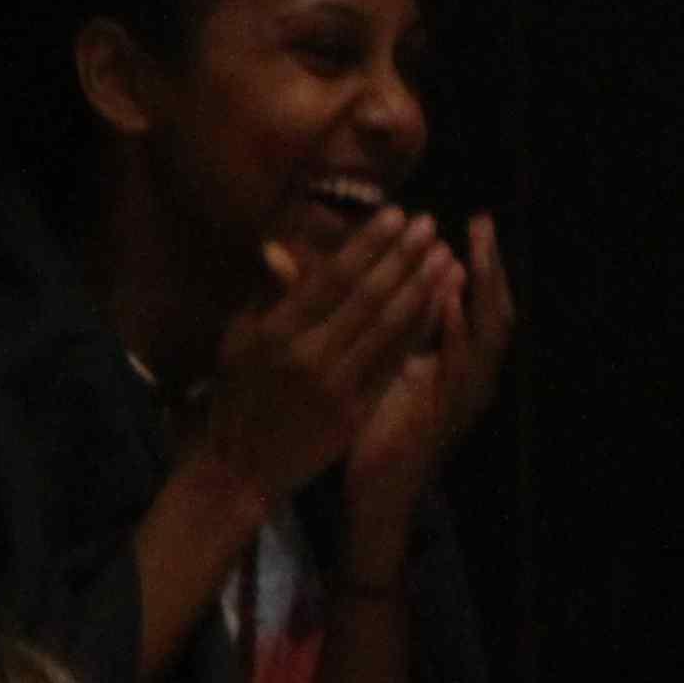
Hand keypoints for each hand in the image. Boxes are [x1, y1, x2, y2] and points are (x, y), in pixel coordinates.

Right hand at [192, 212, 454, 502]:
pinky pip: (396, 363)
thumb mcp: (238, 342)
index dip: (368, 245)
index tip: (396, 215)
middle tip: (430, 225)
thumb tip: (280, 247)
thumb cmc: (239, 396)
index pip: (330, 278)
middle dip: (403, 256)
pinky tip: (442, 304)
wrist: (240, 467)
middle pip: (367, 297)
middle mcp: (307, 355)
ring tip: (445, 256)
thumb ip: (265, 296)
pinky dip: (421, 330)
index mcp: (275, 332)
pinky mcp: (356, 411)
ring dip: (422, 287)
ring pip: (389, 327)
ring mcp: (335, 385)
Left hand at [342, 216, 515, 518]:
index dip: (477, 262)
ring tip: (467, 250)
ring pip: (488, 333)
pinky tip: (446, 301)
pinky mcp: (452, 413)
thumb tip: (368, 278)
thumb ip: (381, 327)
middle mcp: (475, 374)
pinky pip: (462, 365)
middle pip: (495, 308)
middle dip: (489, 265)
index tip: (467, 222)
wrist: (378, 491)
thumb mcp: (380, 368)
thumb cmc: (374, 429)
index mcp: (459, 362)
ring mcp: (470, 394)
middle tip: (481, 222)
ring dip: (479, 291)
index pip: (477, 302)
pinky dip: (457, 330)